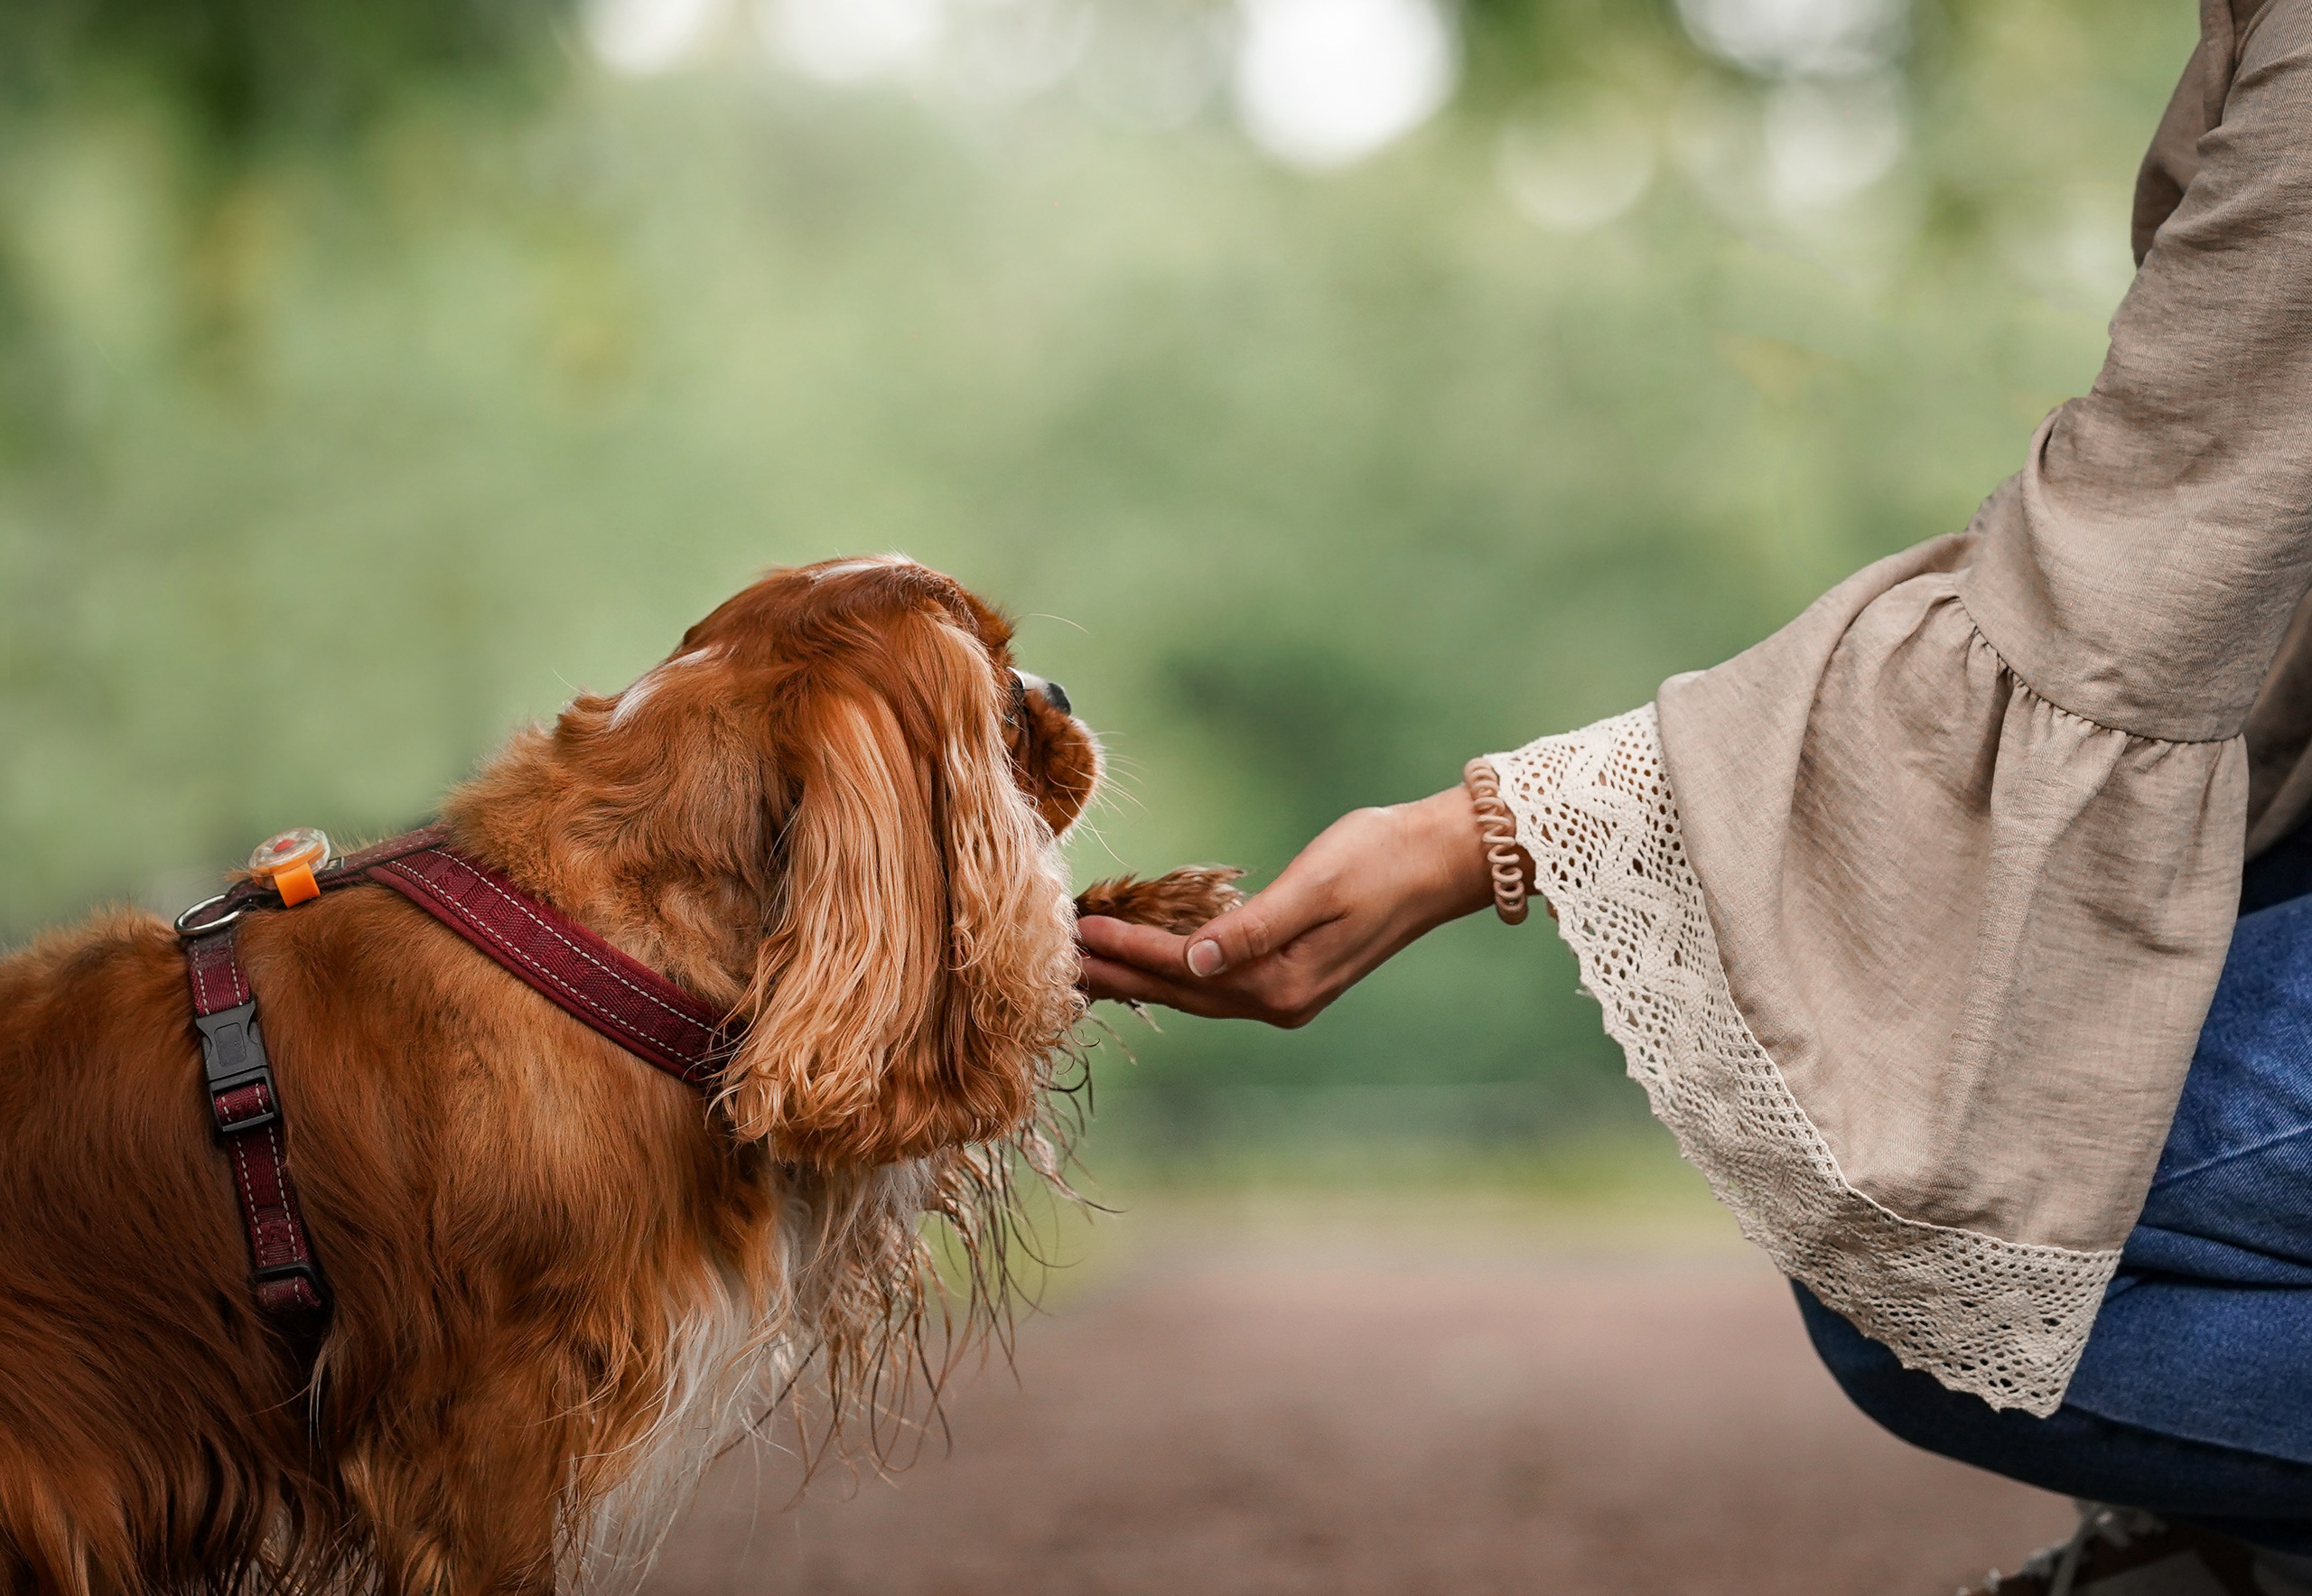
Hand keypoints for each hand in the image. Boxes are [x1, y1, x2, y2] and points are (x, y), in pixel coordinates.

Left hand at [1077, 786, 1535, 1027]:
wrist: (1440, 861)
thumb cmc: (1381, 857)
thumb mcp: (1316, 885)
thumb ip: (1252, 928)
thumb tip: (1193, 962)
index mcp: (1283, 982)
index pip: (1183, 968)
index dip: (1127, 951)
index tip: (1079, 931)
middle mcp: (1281, 1001)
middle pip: (1178, 992)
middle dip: (1118, 976)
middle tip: (1057, 961)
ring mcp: (1287, 995)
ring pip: (1193, 991)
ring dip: (1140, 977)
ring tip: (1087, 964)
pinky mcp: (1291, 977)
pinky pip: (1215, 980)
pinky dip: (1174, 969)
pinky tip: (1147, 957)